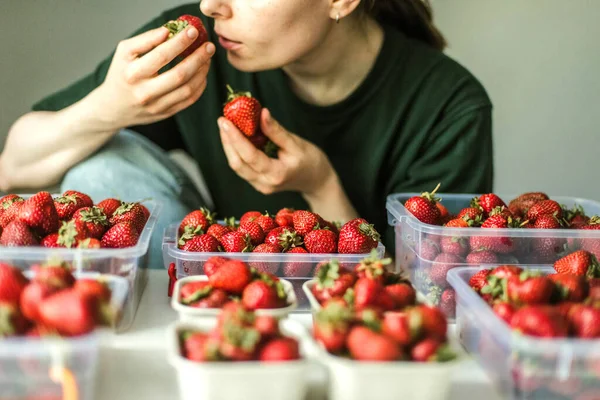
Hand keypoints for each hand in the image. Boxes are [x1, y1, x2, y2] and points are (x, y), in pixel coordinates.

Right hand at [92, 25, 214, 128]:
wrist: (113, 107)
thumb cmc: (122, 74)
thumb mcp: (125, 53)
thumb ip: (146, 40)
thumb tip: (169, 31)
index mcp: (132, 73)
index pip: (161, 55)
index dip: (180, 42)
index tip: (193, 31)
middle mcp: (145, 92)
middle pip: (179, 75)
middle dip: (198, 58)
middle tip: (209, 46)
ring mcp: (157, 106)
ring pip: (188, 89)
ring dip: (202, 72)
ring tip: (207, 58)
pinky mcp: (166, 114)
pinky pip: (189, 100)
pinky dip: (200, 85)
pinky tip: (203, 74)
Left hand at [218, 108, 336, 196]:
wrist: (316, 181)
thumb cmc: (311, 160)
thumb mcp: (296, 143)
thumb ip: (276, 131)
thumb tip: (261, 113)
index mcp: (276, 174)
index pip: (249, 156)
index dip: (235, 138)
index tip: (225, 121)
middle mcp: (265, 183)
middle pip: (237, 163)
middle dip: (227, 141)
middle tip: (222, 120)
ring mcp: (260, 186)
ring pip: (237, 167)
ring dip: (229, 146)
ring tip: (225, 127)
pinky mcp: (258, 184)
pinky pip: (242, 167)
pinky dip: (236, 152)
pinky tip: (234, 137)